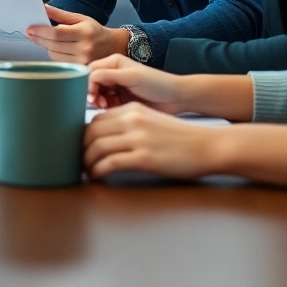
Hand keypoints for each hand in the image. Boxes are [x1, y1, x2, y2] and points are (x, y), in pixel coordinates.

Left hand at [24, 5, 128, 63]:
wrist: (115, 47)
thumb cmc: (95, 31)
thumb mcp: (80, 19)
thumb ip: (61, 15)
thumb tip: (44, 7)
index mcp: (84, 33)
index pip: (56, 33)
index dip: (41, 32)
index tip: (30, 29)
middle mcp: (84, 49)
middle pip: (53, 46)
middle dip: (40, 39)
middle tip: (31, 33)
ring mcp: (83, 62)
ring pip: (54, 56)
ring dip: (47, 48)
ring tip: (47, 41)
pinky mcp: (81, 70)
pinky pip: (60, 63)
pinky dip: (55, 56)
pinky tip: (56, 49)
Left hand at [83, 103, 224, 178]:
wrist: (207, 146)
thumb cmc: (181, 138)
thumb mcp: (152, 120)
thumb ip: (131, 124)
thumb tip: (107, 137)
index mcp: (133, 109)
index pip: (96, 120)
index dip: (84, 136)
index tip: (82, 148)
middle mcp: (132, 120)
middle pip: (91, 132)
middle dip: (80, 149)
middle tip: (79, 161)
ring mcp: (138, 138)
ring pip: (97, 148)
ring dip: (86, 162)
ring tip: (86, 171)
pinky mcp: (144, 157)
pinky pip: (110, 163)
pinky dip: (98, 171)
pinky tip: (97, 176)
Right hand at [86, 54, 189, 112]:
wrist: (176, 98)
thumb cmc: (157, 83)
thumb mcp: (132, 77)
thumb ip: (109, 75)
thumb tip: (88, 78)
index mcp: (114, 62)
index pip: (91, 70)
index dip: (87, 83)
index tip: (92, 96)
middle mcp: (113, 73)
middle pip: (91, 83)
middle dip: (92, 93)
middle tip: (98, 104)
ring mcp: (116, 87)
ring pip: (97, 94)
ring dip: (98, 101)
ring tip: (105, 107)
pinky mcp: (120, 100)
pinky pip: (105, 104)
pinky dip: (105, 108)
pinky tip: (111, 110)